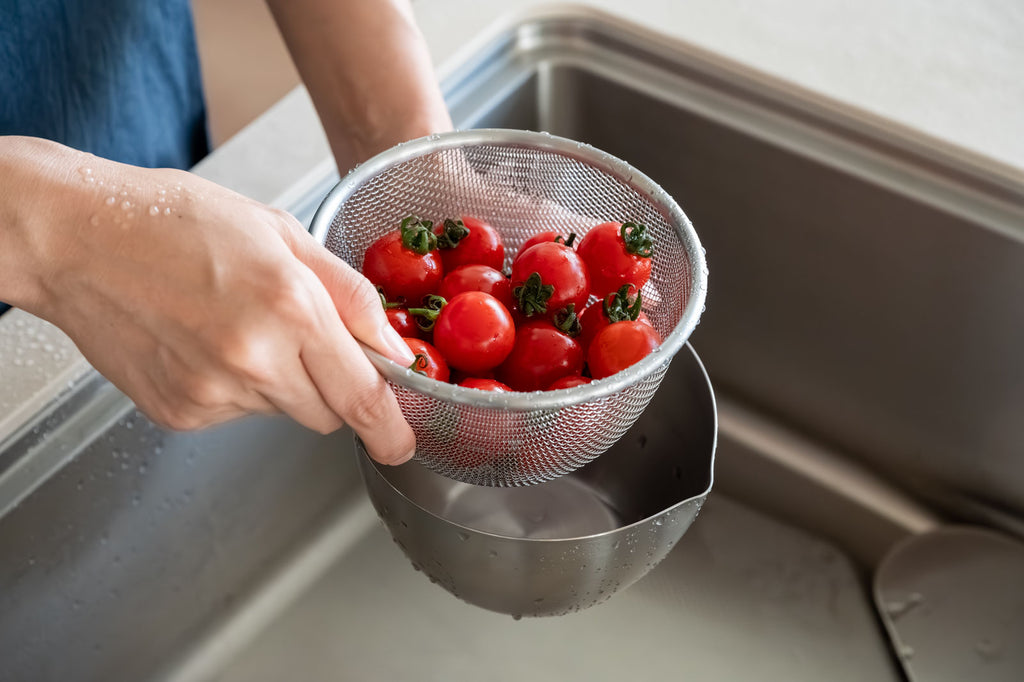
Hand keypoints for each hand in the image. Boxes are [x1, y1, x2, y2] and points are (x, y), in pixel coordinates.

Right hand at [1, 137, 415, 463]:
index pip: (364, 396)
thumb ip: (350, 294)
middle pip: (330, 415)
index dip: (392, 429)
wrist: (77, 239)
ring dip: (281, 383)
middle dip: (333, 388)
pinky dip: (236, 388)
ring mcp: (213, 393)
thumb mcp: (282, 232)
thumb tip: (393, 346)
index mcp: (290, 307)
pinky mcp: (180, 413)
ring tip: (237, 327)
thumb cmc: (176, 222)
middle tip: (299, 339)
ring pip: (283, 412)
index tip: (402, 443)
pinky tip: (206, 343)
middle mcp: (254, 359)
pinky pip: (237, 414)